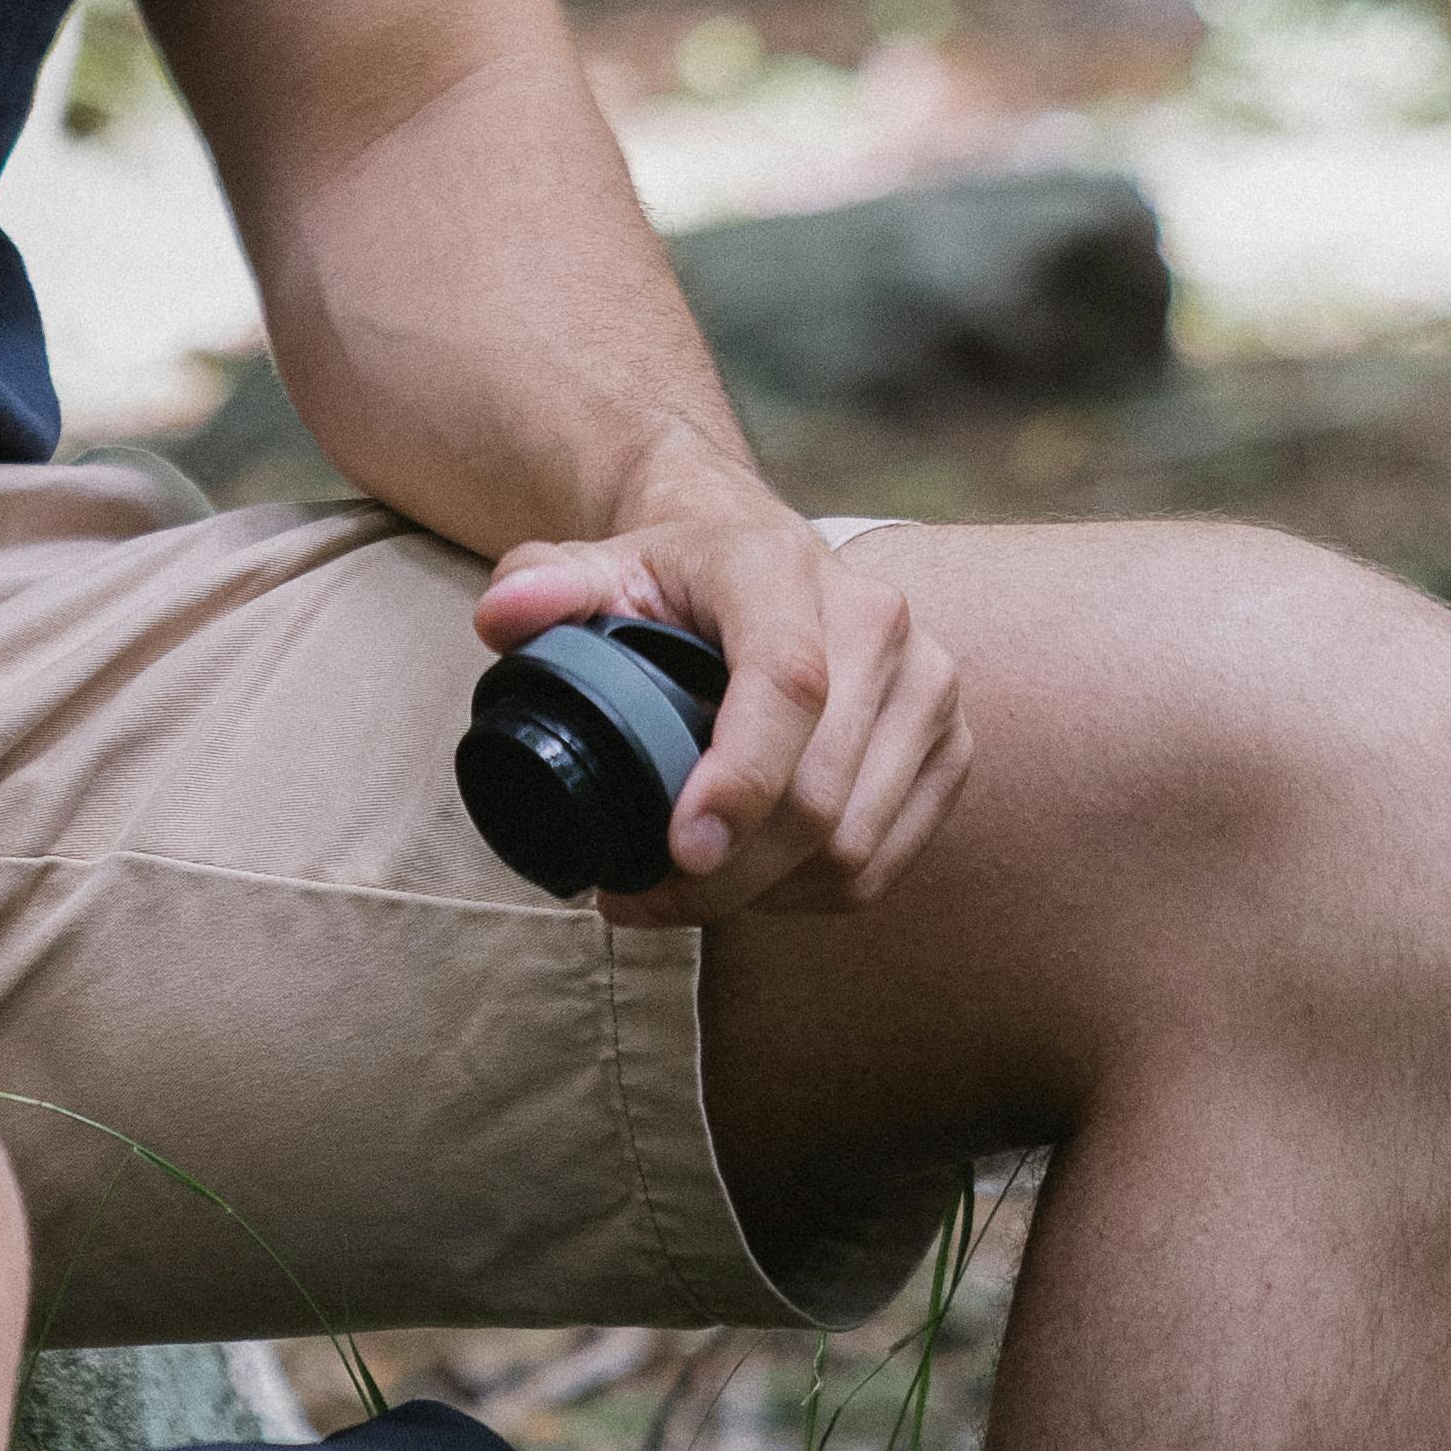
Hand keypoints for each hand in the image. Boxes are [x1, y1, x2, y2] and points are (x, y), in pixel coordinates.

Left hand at [473, 482, 968, 922]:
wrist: (763, 554)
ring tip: (680, 891)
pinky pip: (884, 863)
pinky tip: (749, 884)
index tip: (677, 849)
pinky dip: (810, 896)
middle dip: (724, 872)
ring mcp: (928, 688)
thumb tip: (500, 619)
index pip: (787, 682)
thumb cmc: (676, 573)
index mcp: (784, 571)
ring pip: (854, 844)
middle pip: (818, 793)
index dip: (739, 779)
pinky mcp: (950, 746)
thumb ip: (542, 582)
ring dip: (761, 895)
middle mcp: (878, 622)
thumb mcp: (599, 563)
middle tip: (634, 894)